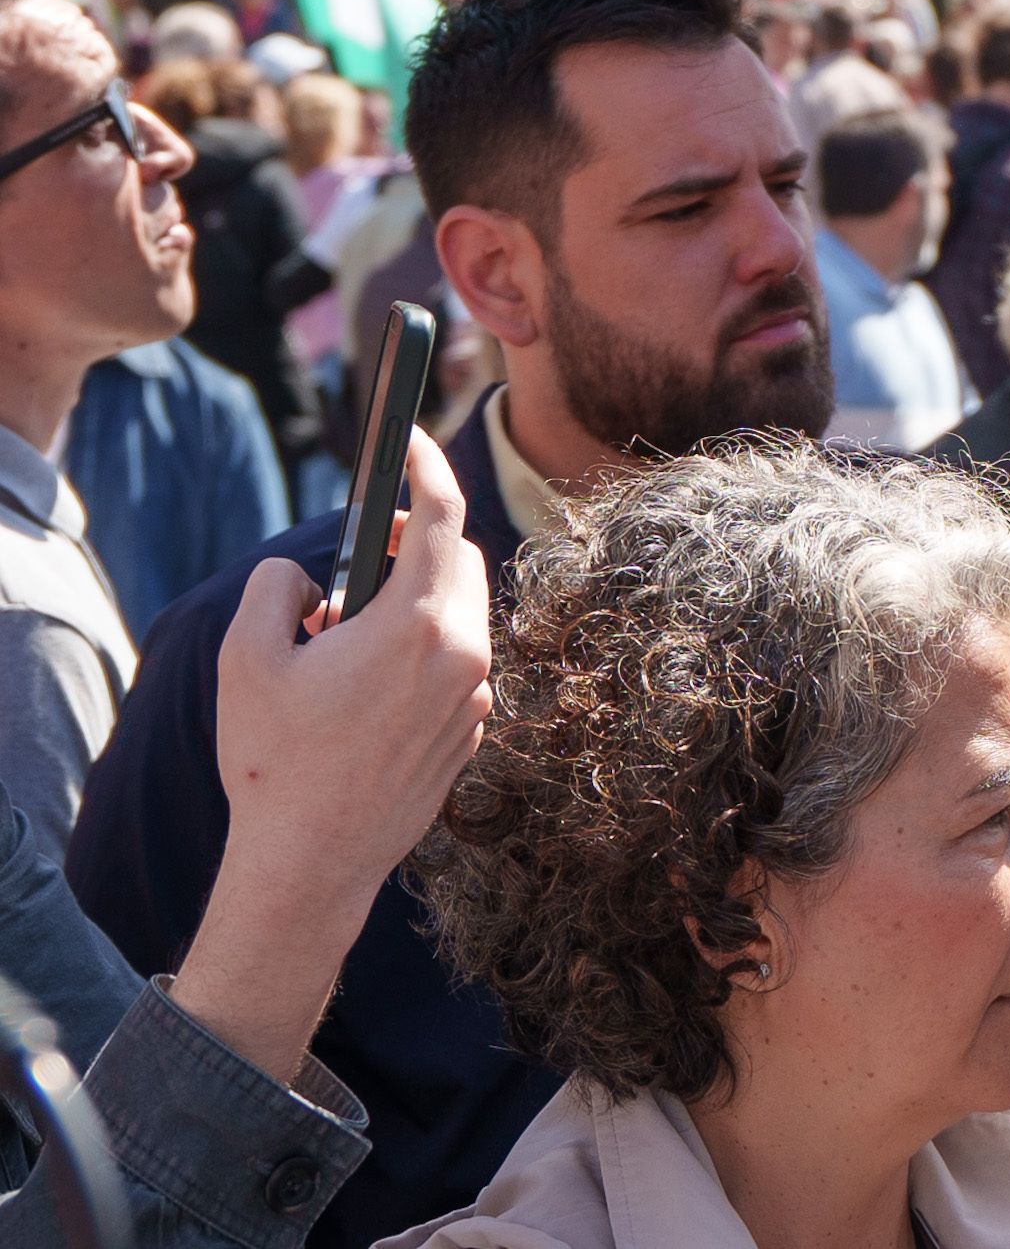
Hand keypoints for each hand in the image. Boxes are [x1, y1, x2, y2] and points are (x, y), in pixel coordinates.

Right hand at [215, 427, 493, 897]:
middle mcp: (464, 653)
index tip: (410, 436)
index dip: (425, 464)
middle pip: (458, 559)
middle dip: (414, 542)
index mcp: (418, 624)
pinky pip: (458, 662)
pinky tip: (366, 683)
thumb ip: (277, 588)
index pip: (440, 513)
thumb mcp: (247, 658)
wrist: (310, 862)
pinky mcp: (472, 729)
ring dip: (415, 601)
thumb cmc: (274, 760)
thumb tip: (314, 580)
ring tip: (346, 636)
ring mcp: (476, 695)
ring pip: (460, 612)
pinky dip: (422, 649)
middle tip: (358, 559)